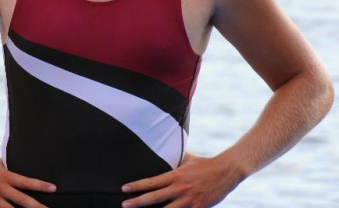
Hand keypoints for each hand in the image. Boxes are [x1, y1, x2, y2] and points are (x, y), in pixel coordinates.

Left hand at [120, 153, 242, 207]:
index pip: (151, 182)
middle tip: (125, 204)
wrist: (227, 170)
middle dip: (138, 202)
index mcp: (175, 175)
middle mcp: (180, 188)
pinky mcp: (199, 207)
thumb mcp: (187, 159)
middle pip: (154, 197)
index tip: (124, 189)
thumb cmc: (205, 163)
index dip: (137, 186)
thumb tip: (163, 151)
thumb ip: (174, 158)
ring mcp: (190, 199)